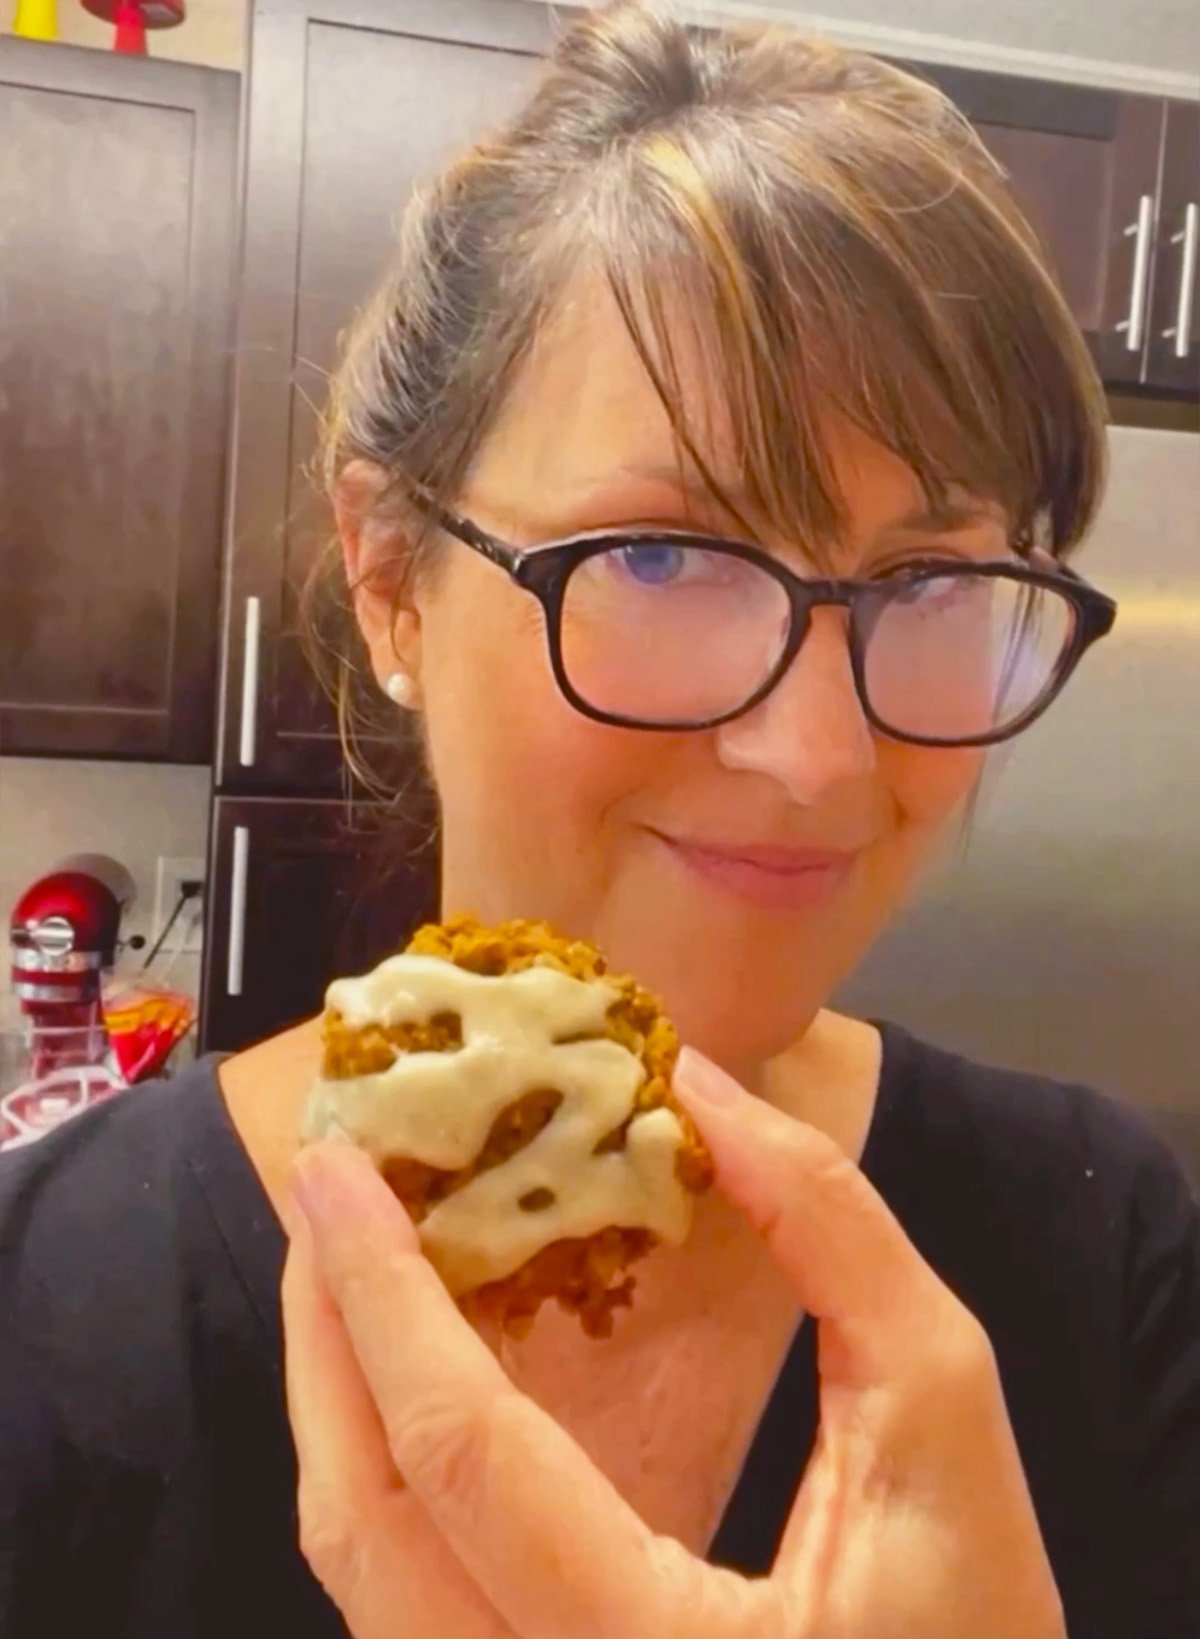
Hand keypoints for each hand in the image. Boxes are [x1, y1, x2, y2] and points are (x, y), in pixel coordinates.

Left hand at [283, 1048, 1065, 1638]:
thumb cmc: (975, 1631)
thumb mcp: (940, 1413)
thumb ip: (834, 1236)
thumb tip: (705, 1091)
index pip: (462, 1455)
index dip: (382, 1294)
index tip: (336, 1167)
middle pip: (362, 1523)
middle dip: (324, 1334)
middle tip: (325, 1191)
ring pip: (358, 1575)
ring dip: (336, 1400)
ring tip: (346, 1262)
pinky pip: (401, 1598)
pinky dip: (380, 1468)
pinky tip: (404, 1374)